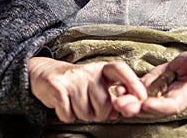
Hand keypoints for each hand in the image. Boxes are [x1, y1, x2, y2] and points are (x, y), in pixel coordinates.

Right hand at [28, 58, 146, 122]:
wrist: (45, 73)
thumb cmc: (76, 82)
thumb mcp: (95, 84)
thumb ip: (109, 97)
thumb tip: (117, 113)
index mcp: (101, 69)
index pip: (120, 69)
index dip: (132, 82)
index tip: (141, 97)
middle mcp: (88, 71)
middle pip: (104, 104)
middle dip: (98, 114)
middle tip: (89, 106)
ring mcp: (73, 78)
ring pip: (86, 113)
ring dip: (80, 115)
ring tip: (75, 102)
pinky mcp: (58, 87)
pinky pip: (68, 114)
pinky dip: (66, 116)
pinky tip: (64, 105)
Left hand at [113, 48, 186, 117]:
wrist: (186, 72)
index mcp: (181, 96)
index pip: (171, 105)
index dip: (159, 106)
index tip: (147, 104)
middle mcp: (165, 100)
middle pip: (151, 109)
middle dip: (137, 109)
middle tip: (124, 107)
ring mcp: (154, 97)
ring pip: (140, 104)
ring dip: (128, 103)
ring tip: (116, 101)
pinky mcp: (146, 90)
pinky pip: (134, 93)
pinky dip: (125, 92)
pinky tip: (116, 89)